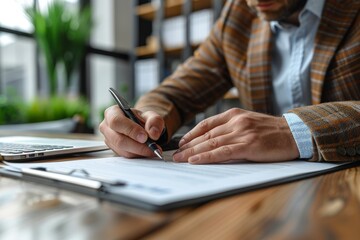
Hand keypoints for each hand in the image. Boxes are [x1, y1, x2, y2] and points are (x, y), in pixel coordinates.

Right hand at [99, 105, 164, 157]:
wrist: (140, 127)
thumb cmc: (142, 119)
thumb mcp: (151, 115)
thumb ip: (155, 121)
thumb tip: (154, 133)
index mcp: (112, 112)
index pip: (117, 121)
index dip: (130, 130)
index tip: (144, 137)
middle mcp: (107, 126)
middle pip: (118, 139)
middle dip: (137, 145)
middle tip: (152, 147)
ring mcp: (109, 140)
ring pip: (122, 150)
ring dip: (139, 151)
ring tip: (153, 150)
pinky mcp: (114, 150)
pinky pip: (125, 155)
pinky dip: (137, 155)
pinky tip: (146, 151)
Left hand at [173, 108, 298, 163]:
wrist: (294, 133)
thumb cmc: (271, 131)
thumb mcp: (248, 122)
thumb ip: (231, 128)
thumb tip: (212, 140)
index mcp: (234, 114)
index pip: (206, 124)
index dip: (191, 134)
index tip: (181, 142)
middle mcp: (236, 121)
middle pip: (205, 134)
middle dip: (187, 145)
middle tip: (174, 154)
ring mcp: (242, 132)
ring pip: (211, 142)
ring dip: (192, 152)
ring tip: (179, 159)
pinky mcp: (249, 145)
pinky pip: (222, 152)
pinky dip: (207, 156)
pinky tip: (195, 160)